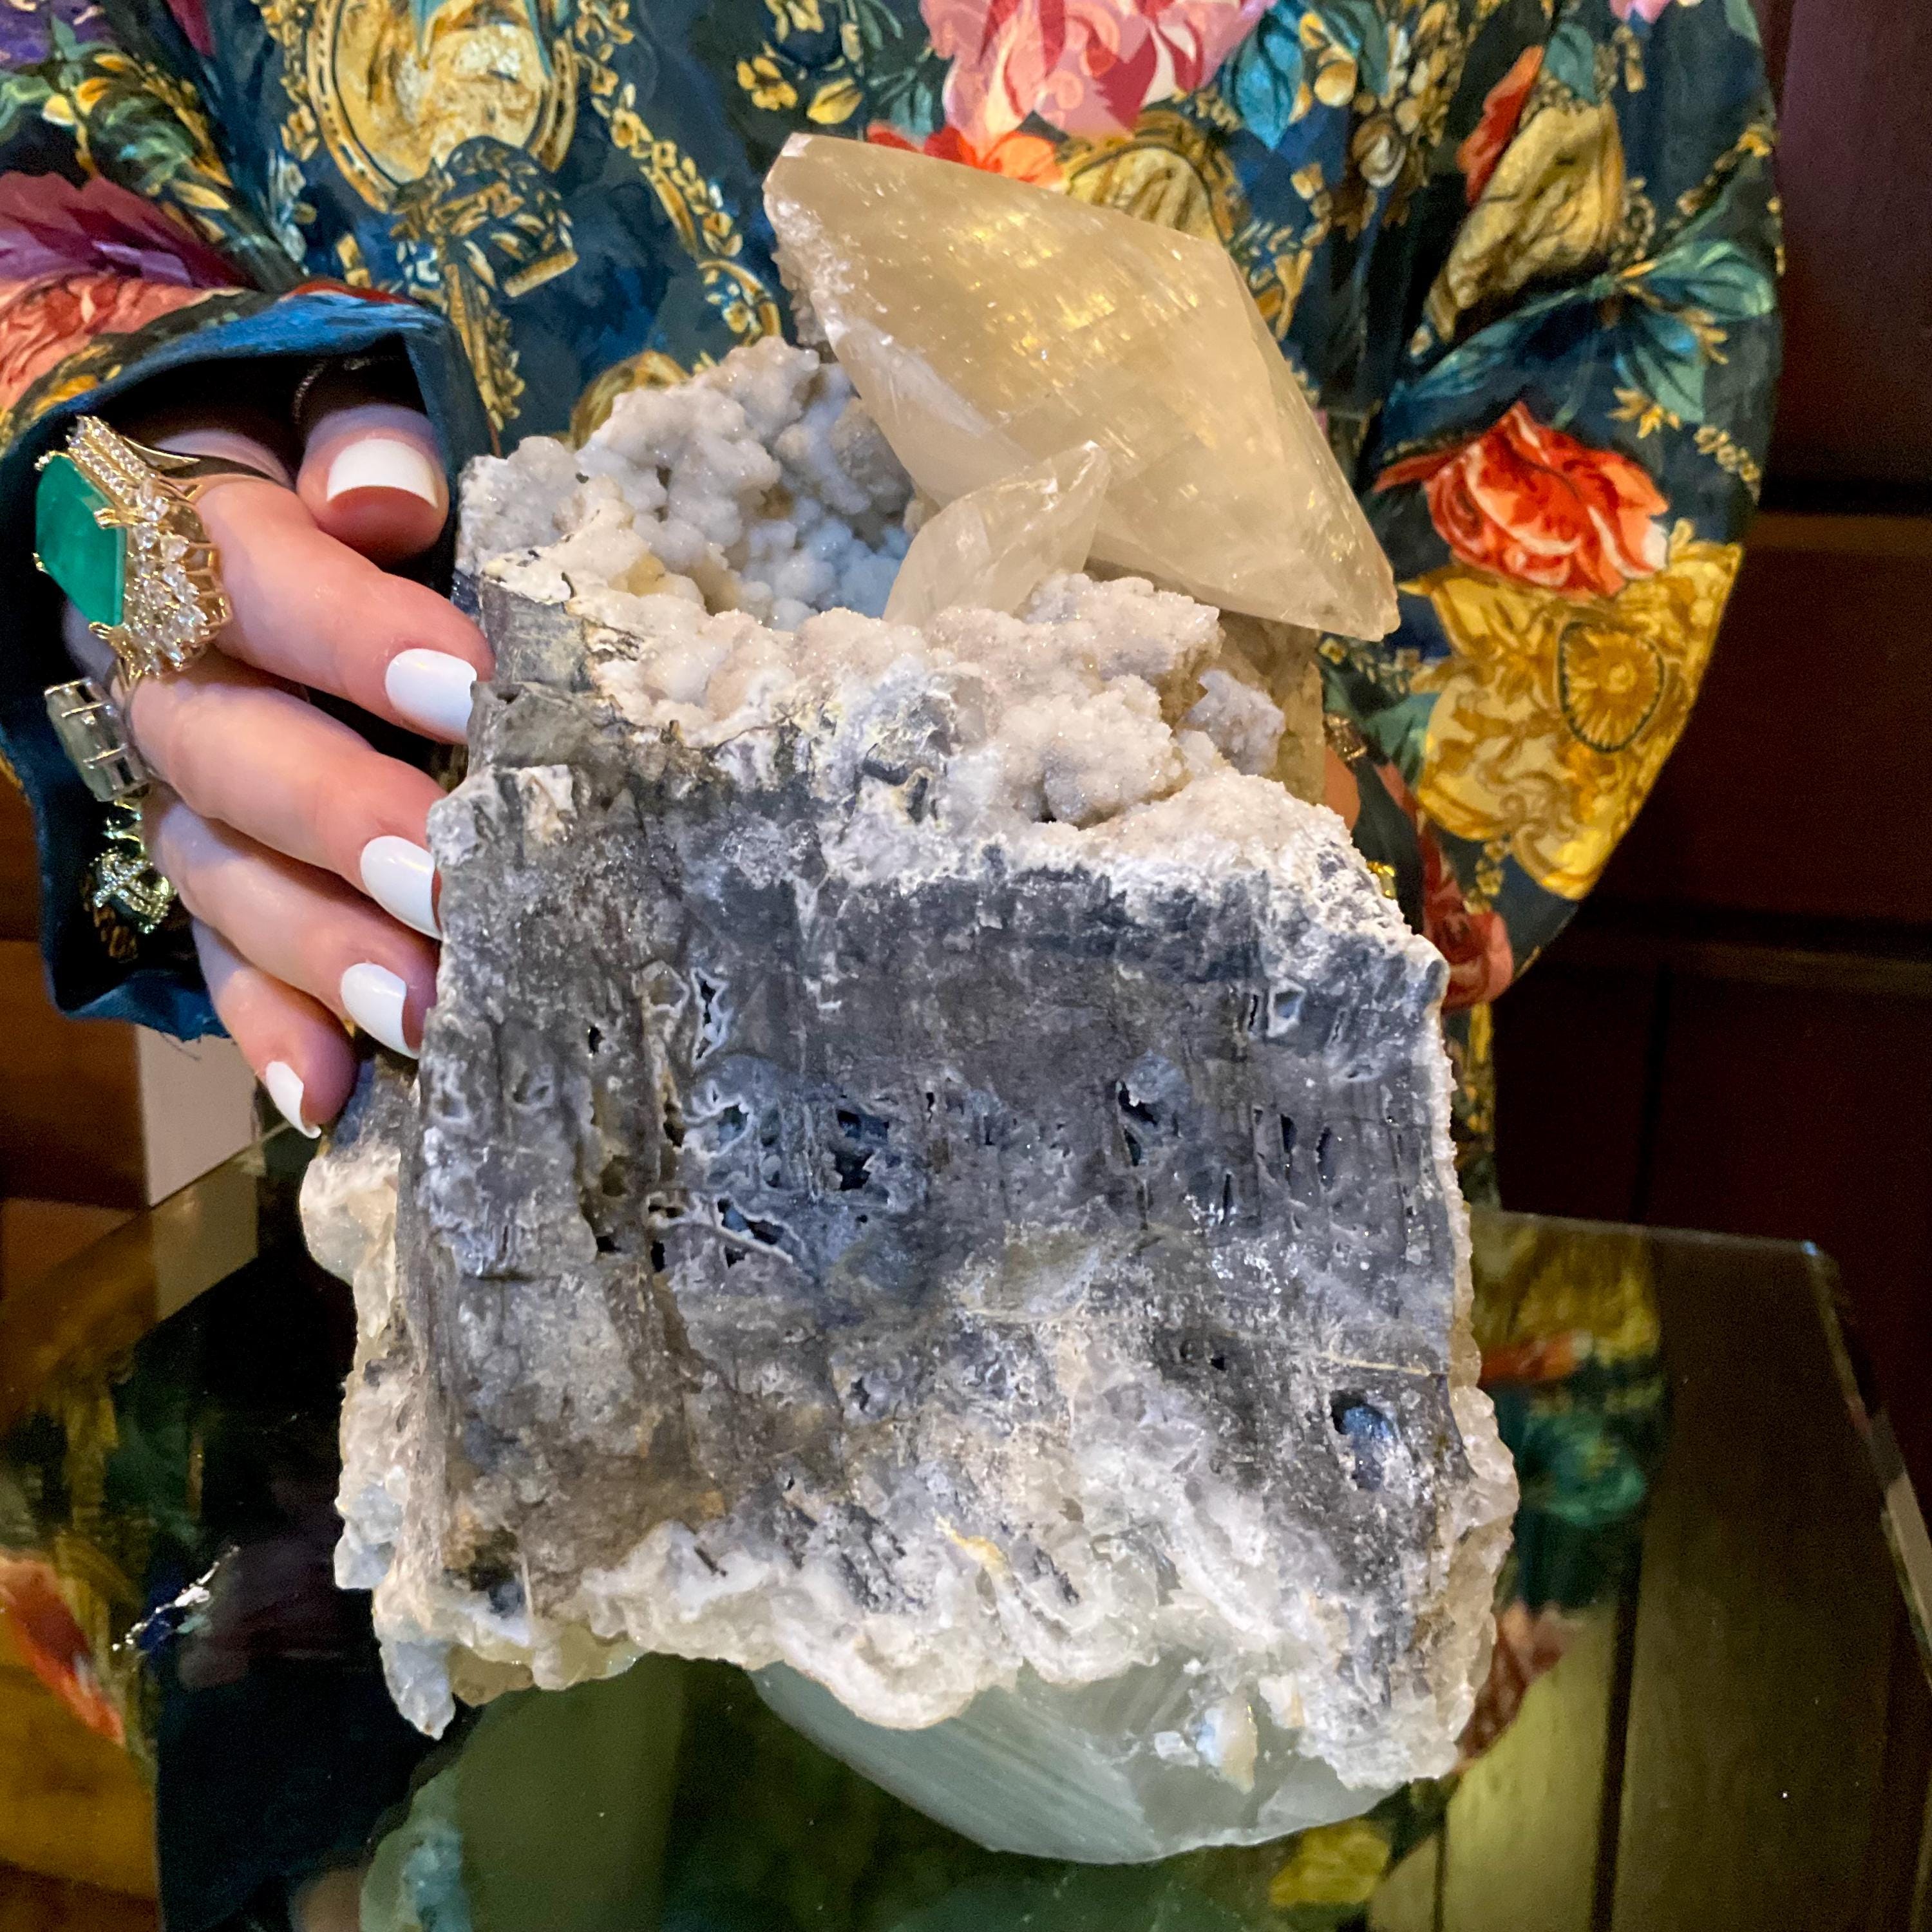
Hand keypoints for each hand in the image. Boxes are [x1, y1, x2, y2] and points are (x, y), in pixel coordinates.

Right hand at [62, 386, 491, 1134]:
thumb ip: (359, 431)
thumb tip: (383, 499)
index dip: (353, 636)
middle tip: (447, 882)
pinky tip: (332, 1094)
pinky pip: (217, 950)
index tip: (471, 690)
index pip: (255, 578)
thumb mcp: (327, 403)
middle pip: (226, 749)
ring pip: (219, 868)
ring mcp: (175, 781)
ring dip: (317, 948)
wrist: (222, 493)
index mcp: (189, 538)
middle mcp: (165, 671)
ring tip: (421, 1012)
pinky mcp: (206, 861)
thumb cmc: (320, 454)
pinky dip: (273, 1023)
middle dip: (337, 820)